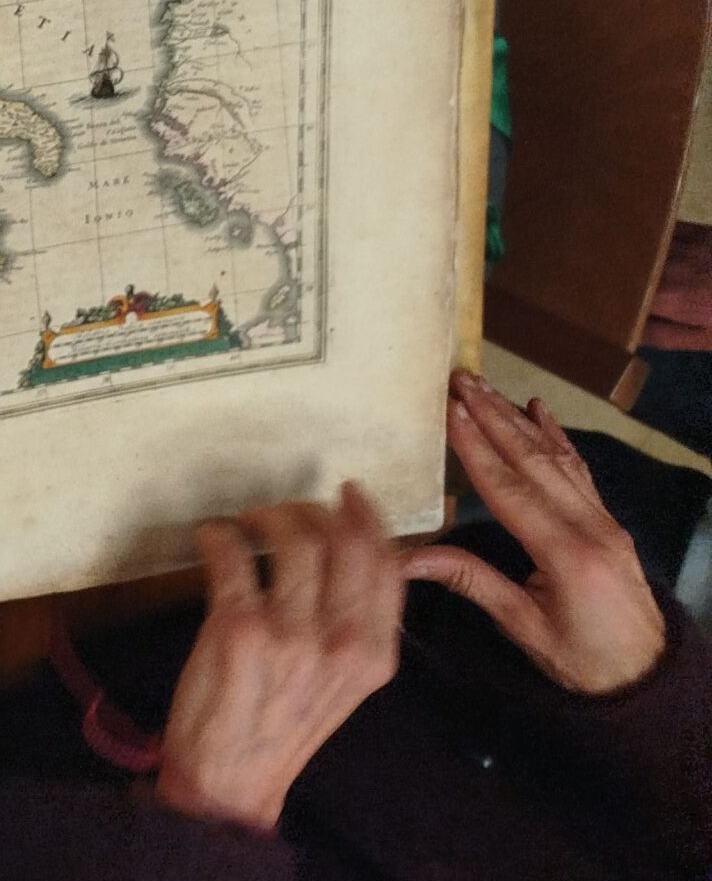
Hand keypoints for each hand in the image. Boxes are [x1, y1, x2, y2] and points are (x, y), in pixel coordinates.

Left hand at [155, 482, 404, 832]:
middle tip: (284, 511)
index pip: (387, 564)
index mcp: (373, 654)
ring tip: (248, 523)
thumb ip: (357, 627)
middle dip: (311, 509)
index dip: (366, 518)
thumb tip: (351, 557)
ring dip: (264, 515)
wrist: (231, 778)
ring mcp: (290, 633)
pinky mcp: (237, 628)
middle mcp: (340, 641)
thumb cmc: (284, 724)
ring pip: (291, 536)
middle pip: (341, 539)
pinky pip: (231, 552)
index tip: (347, 496)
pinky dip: (218, 534)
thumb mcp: (345, 684)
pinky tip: (213, 539)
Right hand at [402, 370, 665, 694]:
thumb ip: (472, 582)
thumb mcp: (524, 628)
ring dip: (517, 419)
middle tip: (461, 379)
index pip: (510, 490)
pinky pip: (580, 470)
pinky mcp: (610, 522)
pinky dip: (557, 436)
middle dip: (494, 417)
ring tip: (485, 387)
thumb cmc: (583, 661)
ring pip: (556, 458)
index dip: (477, 448)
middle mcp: (589, 526)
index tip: (451, 409)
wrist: (649, 677)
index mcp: (565, 554)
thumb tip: (407, 558)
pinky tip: (539, 411)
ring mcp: (604, 520)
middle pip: (534, 461)